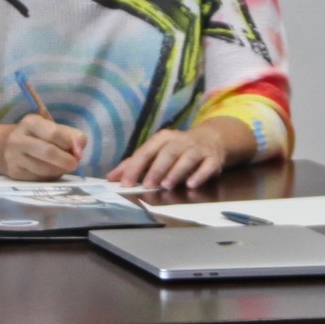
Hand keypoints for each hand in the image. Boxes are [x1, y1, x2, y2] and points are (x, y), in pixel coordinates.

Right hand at [0, 113, 89, 180]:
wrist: (6, 148)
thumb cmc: (37, 136)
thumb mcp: (52, 128)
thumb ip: (71, 136)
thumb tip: (80, 150)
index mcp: (30, 122)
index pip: (54, 133)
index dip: (70, 143)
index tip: (79, 151)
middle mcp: (18, 139)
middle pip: (48, 152)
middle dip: (65, 160)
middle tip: (74, 164)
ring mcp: (14, 157)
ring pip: (43, 169)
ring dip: (59, 170)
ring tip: (64, 167)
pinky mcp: (14, 173)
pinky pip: (38, 178)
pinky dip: (50, 176)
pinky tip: (51, 172)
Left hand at [109, 125, 230, 192]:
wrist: (212, 139)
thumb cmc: (178, 149)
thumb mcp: (156, 152)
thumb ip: (134, 165)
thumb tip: (111, 177)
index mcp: (163, 138)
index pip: (147, 151)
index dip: (135, 166)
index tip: (125, 182)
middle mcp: (181, 141)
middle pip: (168, 153)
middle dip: (157, 169)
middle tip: (147, 184)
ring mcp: (198, 149)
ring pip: (187, 158)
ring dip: (176, 171)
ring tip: (166, 185)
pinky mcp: (213, 158)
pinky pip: (207, 166)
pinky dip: (200, 175)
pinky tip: (191, 184)